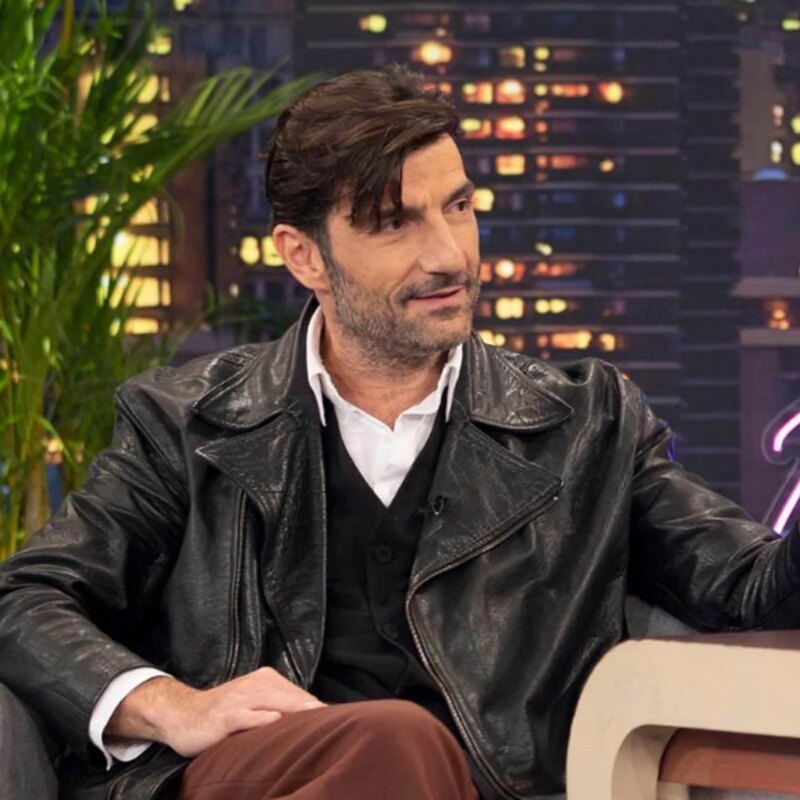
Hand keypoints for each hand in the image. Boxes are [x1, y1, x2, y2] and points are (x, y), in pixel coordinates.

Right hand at [108, 667, 325, 756]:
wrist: (182, 715)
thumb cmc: (225, 714)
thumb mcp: (254, 704)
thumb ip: (280, 708)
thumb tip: (314, 719)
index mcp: (266, 679)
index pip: (300, 695)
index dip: (319, 710)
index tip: (341, 722)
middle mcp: (256, 684)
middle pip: (293, 699)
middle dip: (314, 712)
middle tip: (337, 726)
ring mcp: (241, 699)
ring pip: (276, 704)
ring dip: (297, 714)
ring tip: (318, 723)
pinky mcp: (227, 716)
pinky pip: (249, 717)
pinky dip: (263, 720)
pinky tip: (276, 723)